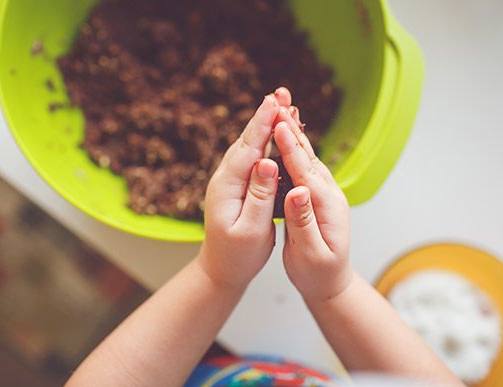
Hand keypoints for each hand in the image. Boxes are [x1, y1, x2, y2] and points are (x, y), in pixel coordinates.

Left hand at [198, 88, 291, 288]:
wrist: (221, 269)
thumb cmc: (238, 255)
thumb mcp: (251, 229)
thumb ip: (259, 196)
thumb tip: (268, 162)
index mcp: (226, 187)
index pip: (247, 149)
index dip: (262, 125)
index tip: (274, 103)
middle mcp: (224, 178)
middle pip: (246, 141)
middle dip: (264, 115)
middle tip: (280, 92)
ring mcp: (229, 180)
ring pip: (248, 146)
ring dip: (264, 124)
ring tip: (280, 104)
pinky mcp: (237, 185)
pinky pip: (252, 157)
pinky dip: (264, 141)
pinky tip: (274, 132)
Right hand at [273, 106, 352, 302]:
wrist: (331, 283)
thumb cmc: (318, 273)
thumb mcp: (310, 253)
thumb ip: (303, 222)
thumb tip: (298, 192)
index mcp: (327, 205)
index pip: (306, 171)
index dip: (291, 147)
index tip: (278, 124)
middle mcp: (329, 194)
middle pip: (308, 156)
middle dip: (293, 128)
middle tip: (280, 102)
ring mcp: (325, 193)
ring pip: (307, 157)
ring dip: (294, 133)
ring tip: (281, 110)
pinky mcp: (317, 196)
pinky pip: (304, 167)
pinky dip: (294, 149)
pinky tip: (284, 138)